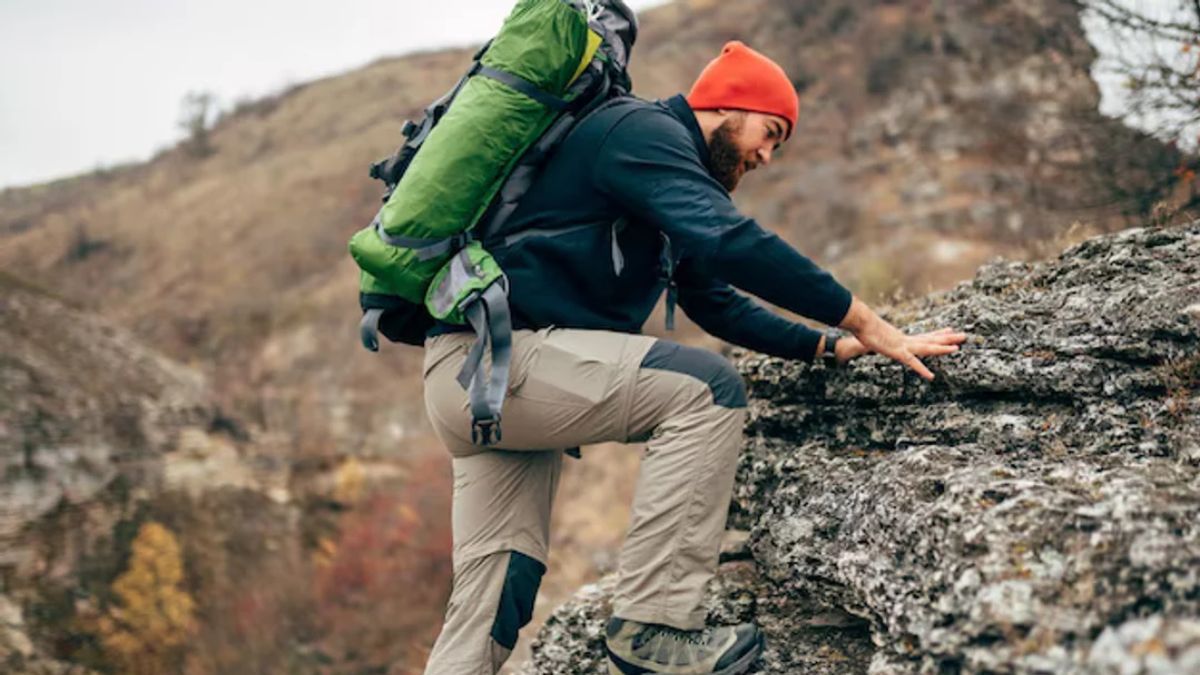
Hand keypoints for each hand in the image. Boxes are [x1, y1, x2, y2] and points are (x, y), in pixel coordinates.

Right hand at [839, 299, 966, 379]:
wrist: (861, 321)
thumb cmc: (864, 327)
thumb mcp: (874, 333)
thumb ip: (878, 335)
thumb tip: (873, 334)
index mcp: (903, 337)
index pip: (924, 335)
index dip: (938, 333)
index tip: (950, 330)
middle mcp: (906, 340)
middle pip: (931, 339)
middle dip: (948, 338)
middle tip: (964, 335)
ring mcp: (903, 345)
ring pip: (927, 347)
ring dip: (942, 348)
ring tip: (957, 348)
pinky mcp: (897, 352)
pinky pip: (912, 362)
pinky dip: (921, 369)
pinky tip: (930, 376)